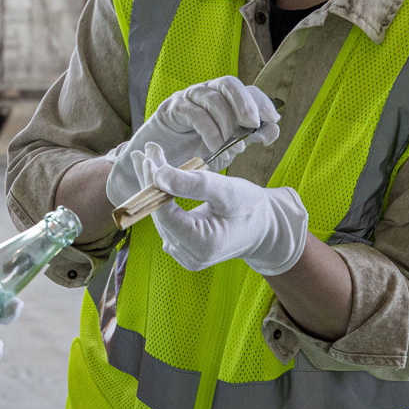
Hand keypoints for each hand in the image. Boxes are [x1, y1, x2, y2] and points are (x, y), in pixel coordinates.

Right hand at [106, 76, 279, 204]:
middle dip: (245, 102)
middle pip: (228, 83)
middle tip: (252, 123)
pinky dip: (208, 128)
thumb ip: (248, 137)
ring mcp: (187, 99)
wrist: (160, 170)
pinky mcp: (170, 109)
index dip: (262, 102)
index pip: (246, 90)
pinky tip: (214, 144)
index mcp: (223, 100)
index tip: (273, 120)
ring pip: (212, 96)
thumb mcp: (227, 149)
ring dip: (226, 119)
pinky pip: (193, 111)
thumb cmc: (193, 155)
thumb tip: (273, 127)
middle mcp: (206, 94)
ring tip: (229, 142)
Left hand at [132, 141, 308, 275]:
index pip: (165, 214)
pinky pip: (165, 221)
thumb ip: (194, 183)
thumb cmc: (250, 207)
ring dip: (153, 188)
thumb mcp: (227, 190)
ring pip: (159, 217)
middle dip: (151, 182)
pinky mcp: (182, 250)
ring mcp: (184, 256)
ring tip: (148, 159)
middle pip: (159, 215)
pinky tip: (157, 178)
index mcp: (203, 245)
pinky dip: (161, 199)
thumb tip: (157, 175)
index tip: (147, 157)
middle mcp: (190, 256)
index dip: (153, 185)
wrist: (263, 228)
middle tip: (144, 152)